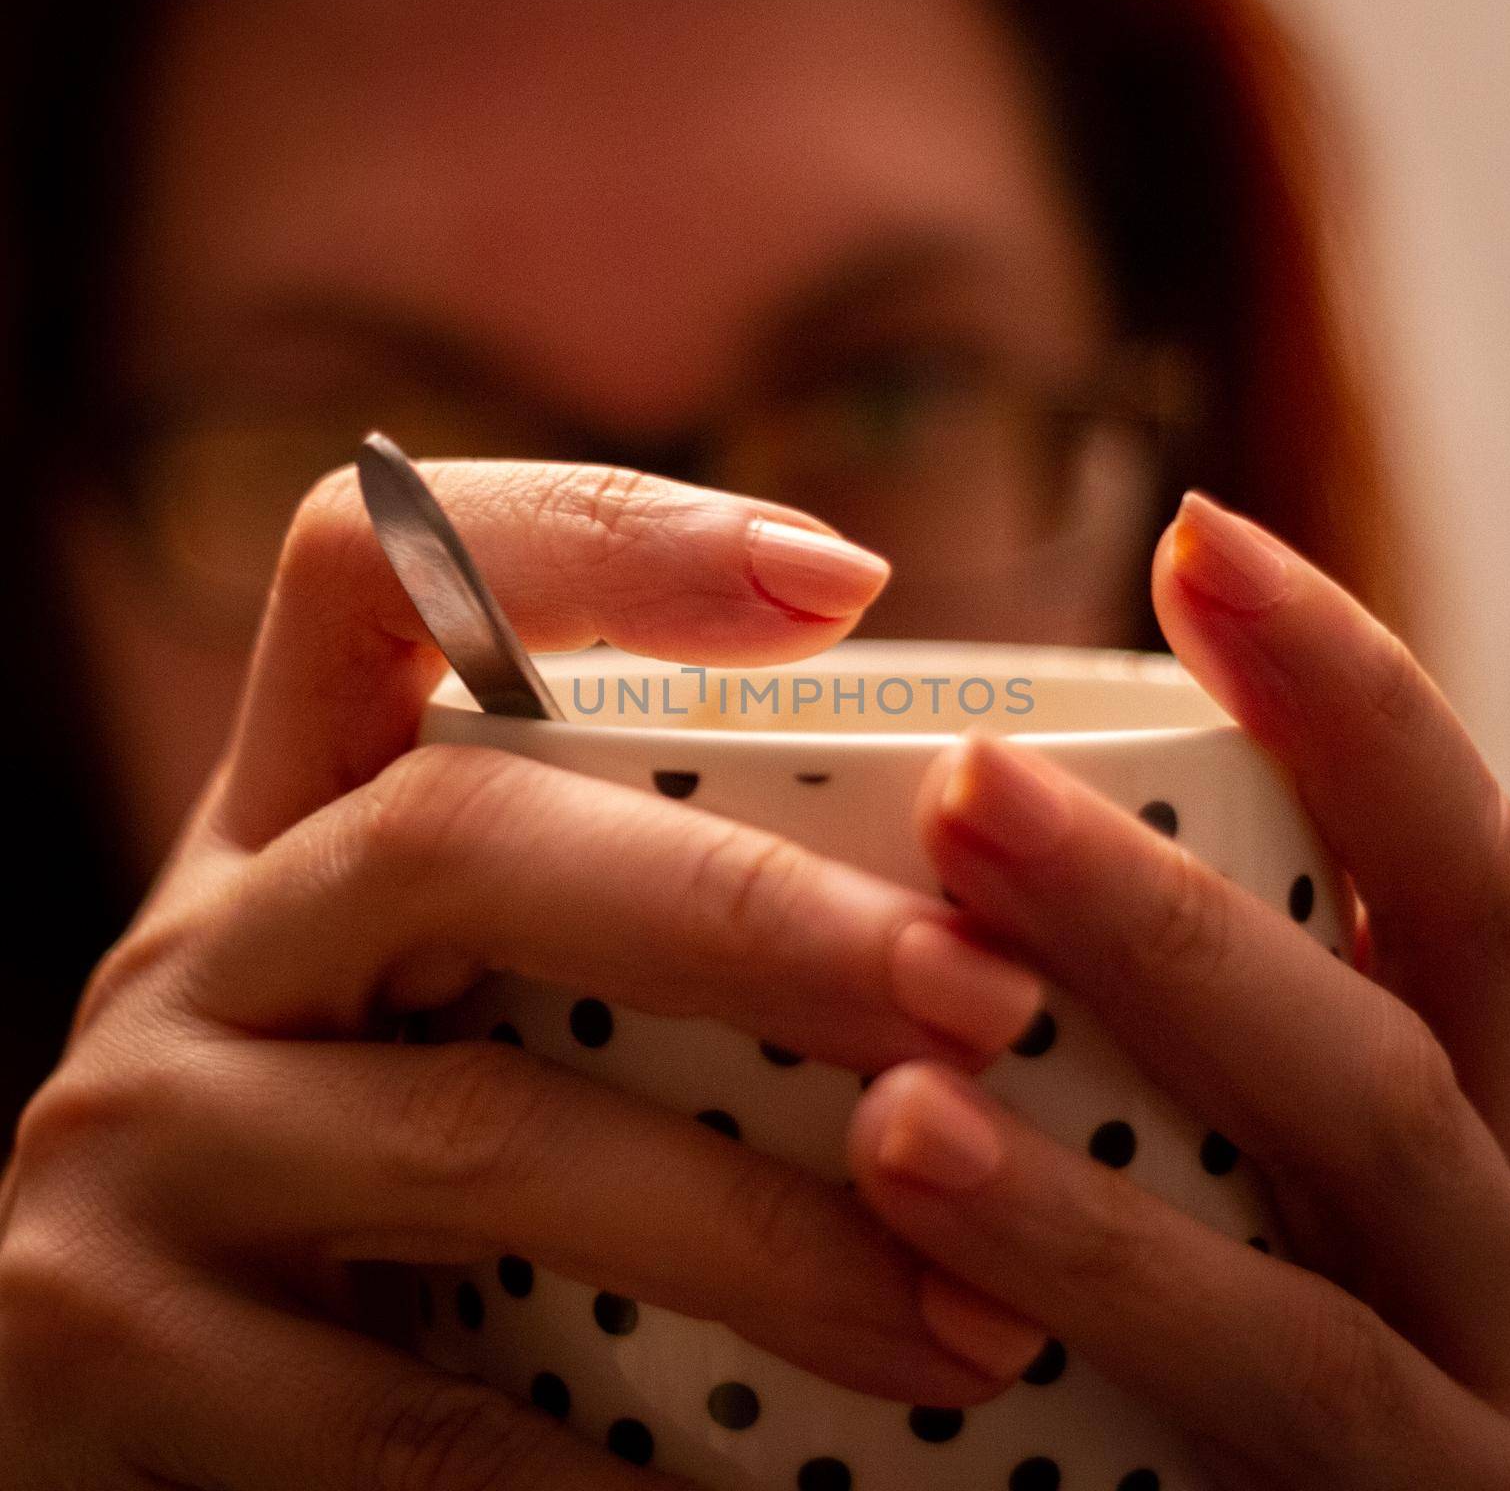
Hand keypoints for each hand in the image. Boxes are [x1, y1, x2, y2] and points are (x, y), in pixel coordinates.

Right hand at [0, 462, 1050, 1489]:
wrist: (106, 1421)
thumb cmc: (378, 1179)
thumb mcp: (466, 1006)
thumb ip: (630, 934)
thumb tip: (977, 914)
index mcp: (296, 814)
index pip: (376, 567)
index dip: (594, 537)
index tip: (841, 579)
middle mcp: (201, 942)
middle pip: (461, 838)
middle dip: (749, 917)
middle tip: (985, 1002)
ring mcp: (136, 1146)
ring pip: (478, 1138)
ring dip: (757, 1233)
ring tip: (969, 1319)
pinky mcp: (101, 1358)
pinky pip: (409, 1424)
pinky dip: (612, 1478)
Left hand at [846, 491, 1509, 1488]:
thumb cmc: (1260, 1361)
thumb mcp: (1248, 1168)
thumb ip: (1161, 1029)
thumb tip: (938, 824)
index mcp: (1447, 1114)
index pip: (1436, 862)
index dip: (1342, 690)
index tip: (1197, 539)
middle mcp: (1488, 1246)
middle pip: (1383, 1039)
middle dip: (1166, 914)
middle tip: (968, 791)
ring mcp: (1477, 1426)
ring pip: (1321, 1268)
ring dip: (1101, 1180)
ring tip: (898, 1111)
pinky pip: (1269, 1435)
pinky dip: (1098, 1338)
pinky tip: (924, 1298)